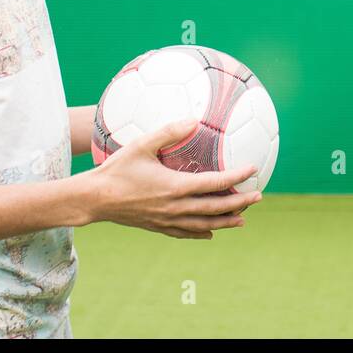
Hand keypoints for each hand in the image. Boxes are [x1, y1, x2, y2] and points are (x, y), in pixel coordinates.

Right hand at [85, 118, 261, 239]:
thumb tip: (193, 119)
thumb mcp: (142, 145)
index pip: (216, 183)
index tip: (253, 170)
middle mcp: (176, 207)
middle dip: (240, 202)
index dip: (238, 177)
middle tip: (258, 196)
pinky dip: (201, 233)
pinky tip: (210, 233)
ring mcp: (167, 220)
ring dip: (226, 221)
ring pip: (205, 224)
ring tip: (243, 219)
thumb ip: (168, 132)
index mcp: (176, 186)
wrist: (93, 199)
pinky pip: (185, 233)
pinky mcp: (158, 227)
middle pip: (216, 207)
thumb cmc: (117, 169)